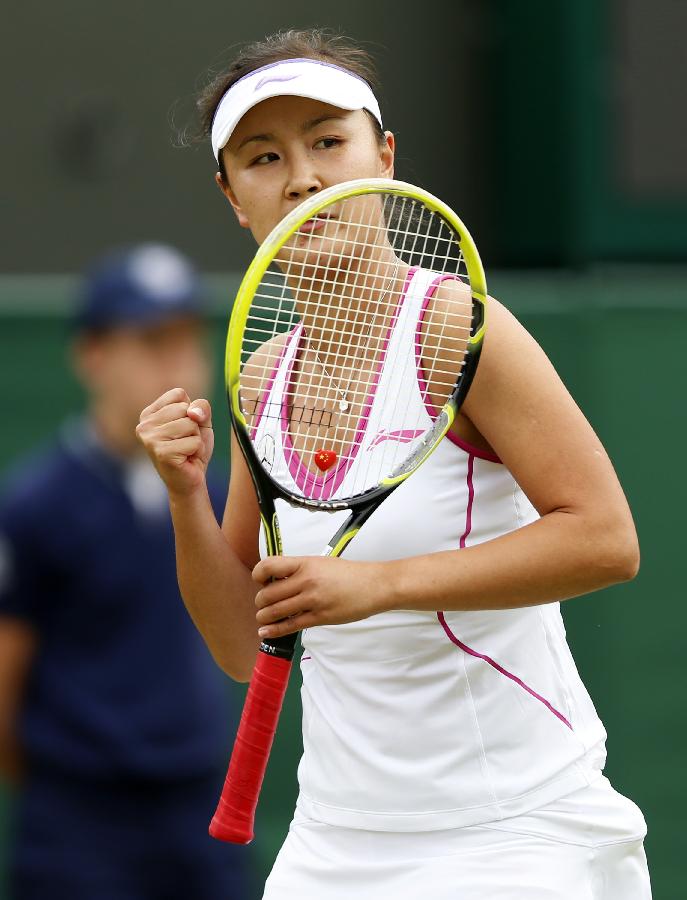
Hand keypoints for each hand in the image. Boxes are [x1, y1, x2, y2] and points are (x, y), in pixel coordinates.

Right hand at [136, 388, 213, 496]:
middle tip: (186, 442)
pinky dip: (197, 450)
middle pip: (185, 408)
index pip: (178, 394)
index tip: (183, 428)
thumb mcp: (201, 421)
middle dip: (194, 426)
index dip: (190, 410)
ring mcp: (150, 439)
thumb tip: (193, 413)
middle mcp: (144, 425)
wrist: (190, 479)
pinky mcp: (162, 453)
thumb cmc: (192, 448)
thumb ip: (201, 407)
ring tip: (186, 450)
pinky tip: (187, 459)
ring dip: (196, 439)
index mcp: (149, 413)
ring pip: (190, 424)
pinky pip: (194, 441)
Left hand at [252, 556, 390, 637]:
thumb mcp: (321, 563)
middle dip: (260, 601)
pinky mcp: (319, 617)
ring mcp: (312, 600)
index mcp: (305, 563)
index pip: (269, 566)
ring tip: (262, 618)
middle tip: (263, 604)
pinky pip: (290, 625)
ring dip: (264, 616)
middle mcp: (305, 580)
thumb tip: (279, 579)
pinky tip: (266, 632)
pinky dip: (274, 630)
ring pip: (275, 611)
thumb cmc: (350, 574)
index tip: (260, 581)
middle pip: (268, 593)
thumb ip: (300, 570)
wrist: (374, 585)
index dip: (258, 575)